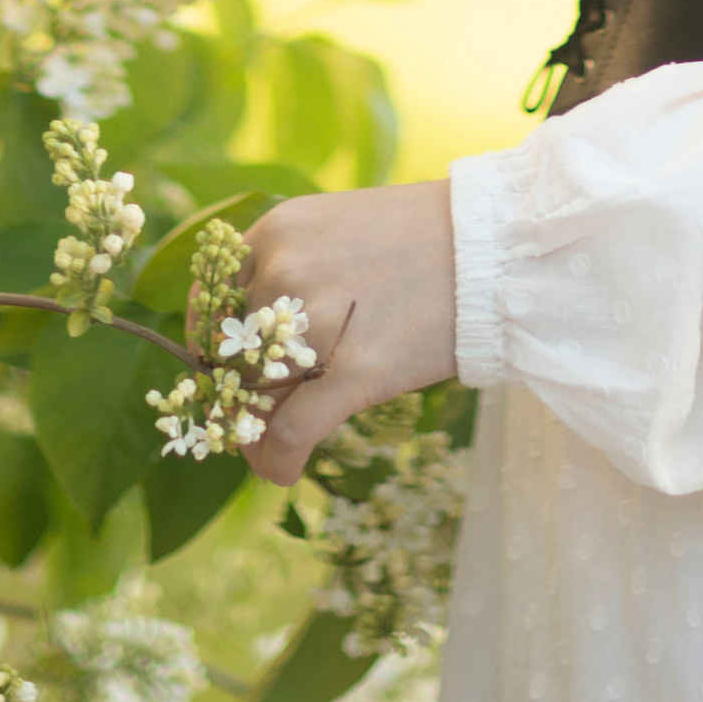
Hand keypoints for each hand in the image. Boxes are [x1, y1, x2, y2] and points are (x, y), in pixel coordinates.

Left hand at [238, 180, 458, 485]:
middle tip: (244, 420)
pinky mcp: (354, 374)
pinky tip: (282, 473)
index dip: (215, 349)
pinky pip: (290, 434)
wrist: (489, 249)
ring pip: (255, 400)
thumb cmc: (417, 237)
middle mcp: (284, 271)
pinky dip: (277, 463)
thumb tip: (250, 335)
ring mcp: (316, 324)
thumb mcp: (334, 228)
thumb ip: (289, 268)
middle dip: (235, 395)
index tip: (225, 373)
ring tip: (263, 451)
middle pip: (233, 357)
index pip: (213, 304)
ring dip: (253, 436)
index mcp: (276, 231)